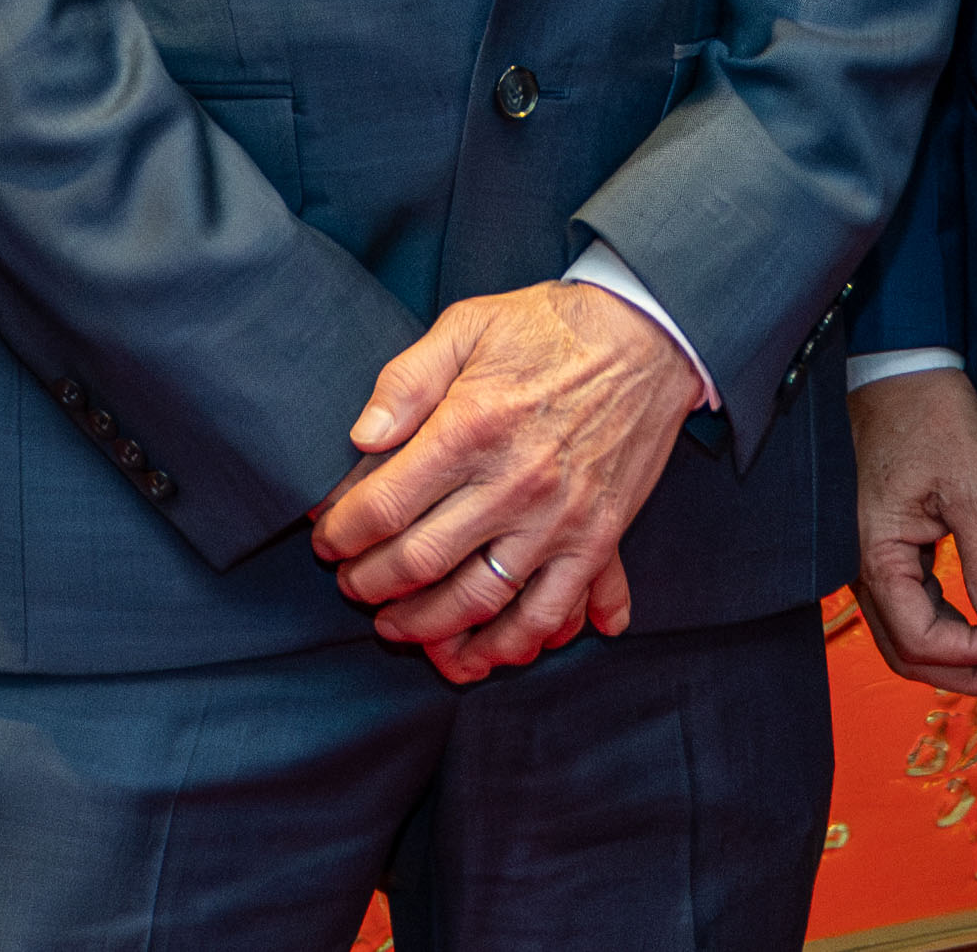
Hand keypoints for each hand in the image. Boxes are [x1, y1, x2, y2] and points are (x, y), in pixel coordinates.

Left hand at [309, 282, 692, 683]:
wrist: (648, 338)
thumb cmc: (549, 329)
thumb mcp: (467, 325)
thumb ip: (406, 380)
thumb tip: (361, 436)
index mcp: (472, 427)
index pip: (384, 506)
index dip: (343, 534)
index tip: (328, 541)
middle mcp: (513, 483)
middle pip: (420, 562)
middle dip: (371, 585)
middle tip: (351, 586)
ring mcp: (558, 519)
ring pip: (478, 601)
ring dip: (426, 627)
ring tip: (396, 625)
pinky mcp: (596, 539)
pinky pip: (549, 612)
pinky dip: (511, 644)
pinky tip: (479, 651)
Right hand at [848, 368, 976, 701]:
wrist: (904, 369)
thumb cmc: (934, 418)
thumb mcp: (975, 490)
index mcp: (877, 554)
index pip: (921, 638)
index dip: (974, 656)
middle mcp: (864, 566)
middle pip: (909, 651)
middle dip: (968, 675)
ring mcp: (873, 557)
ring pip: (908, 634)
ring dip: (959, 660)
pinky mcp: (888, 545)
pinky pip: (911, 607)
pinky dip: (948, 630)